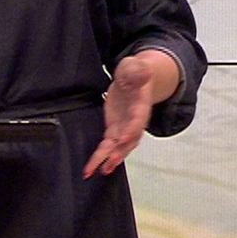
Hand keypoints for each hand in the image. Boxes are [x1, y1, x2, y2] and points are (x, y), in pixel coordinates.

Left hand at [82, 53, 160, 178]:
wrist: (135, 79)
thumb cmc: (135, 72)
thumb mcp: (135, 66)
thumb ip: (137, 70)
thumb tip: (142, 72)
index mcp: (140, 105)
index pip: (137, 119)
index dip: (131, 129)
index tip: (123, 138)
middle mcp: (134, 121)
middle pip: (129, 139)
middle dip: (120, 152)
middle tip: (109, 163)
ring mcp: (124, 127)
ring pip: (119, 147)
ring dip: (110, 159)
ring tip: (101, 171)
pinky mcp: (114, 130)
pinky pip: (108, 146)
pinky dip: (101, 157)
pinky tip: (94, 168)